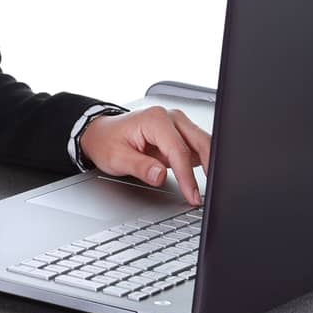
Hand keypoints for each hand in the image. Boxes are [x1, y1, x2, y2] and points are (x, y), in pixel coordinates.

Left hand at [78, 107, 210, 207]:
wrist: (102, 133)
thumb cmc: (107, 141)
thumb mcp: (117, 158)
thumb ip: (140, 167)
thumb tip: (160, 175)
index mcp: (155, 119)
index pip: (179, 151)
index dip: (187, 177)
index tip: (192, 196)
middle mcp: (171, 117)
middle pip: (201, 142)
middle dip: (209, 168)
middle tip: (209, 194)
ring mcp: (178, 124)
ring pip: (204, 144)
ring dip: (209, 165)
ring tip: (210, 189)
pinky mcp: (181, 134)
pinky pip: (198, 148)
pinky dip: (204, 163)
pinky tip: (203, 180)